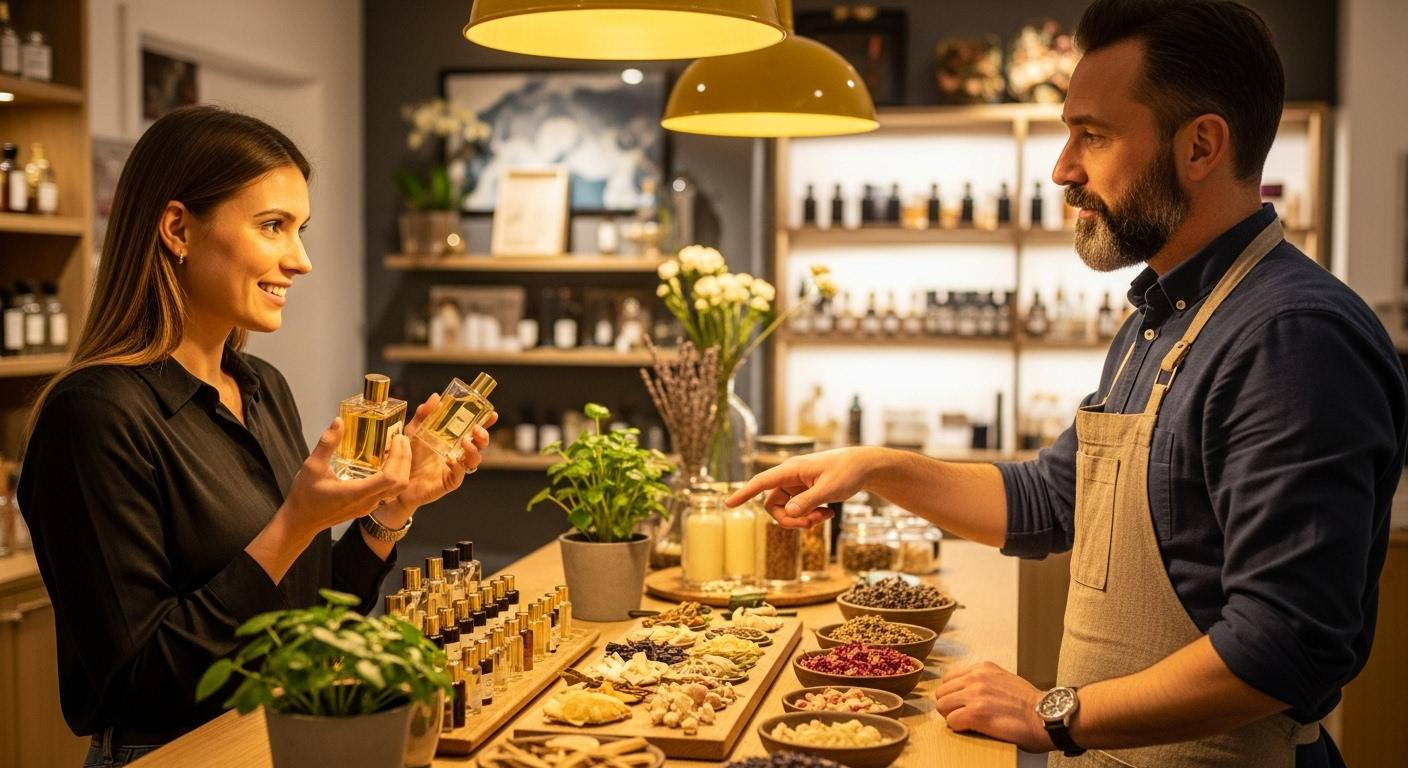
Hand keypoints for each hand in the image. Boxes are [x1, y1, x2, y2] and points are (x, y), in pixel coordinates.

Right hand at [281, 418, 411, 537]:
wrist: (300, 521)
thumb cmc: (305, 496)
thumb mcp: (312, 466)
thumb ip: (327, 444)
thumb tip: (338, 421)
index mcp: (357, 493)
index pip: (390, 478)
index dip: (399, 457)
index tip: (396, 439)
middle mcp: (368, 502)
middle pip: (400, 483)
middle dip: (405, 459)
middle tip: (401, 439)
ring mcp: (369, 507)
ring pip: (397, 490)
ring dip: (403, 469)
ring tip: (397, 448)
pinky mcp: (367, 508)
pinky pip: (389, 493)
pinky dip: (395, 476)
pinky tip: (386, 463)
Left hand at [392, 394, 497, 514]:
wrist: (398, 479)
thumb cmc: (408, 456)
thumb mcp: (414, 430)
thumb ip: (424, 414)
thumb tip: (436, 397)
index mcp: (453, 439)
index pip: (474, 429)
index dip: (485, 422)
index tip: (492, 414)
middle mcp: (458, 453)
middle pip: (480, 444)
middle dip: (483, 436)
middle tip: (476, 429)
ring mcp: (456, 467)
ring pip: (474, 460)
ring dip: (474, 450)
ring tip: (465, 443)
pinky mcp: (450, 481)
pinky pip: (460, 475)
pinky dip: (459, 467)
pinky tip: (452, 460)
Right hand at [723, 447, 874, 527]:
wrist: (864, 467)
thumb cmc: (848, 472)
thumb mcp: (829, 489)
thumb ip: (807, 502)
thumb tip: (786, 513)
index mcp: (791, 469)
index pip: (761, 482)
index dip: (744, 493)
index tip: (728, 504)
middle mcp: (789, 477)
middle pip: (773, 505)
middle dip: (789, 520)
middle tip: (812, 524)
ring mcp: (796, 485)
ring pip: (785, 510)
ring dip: (802, 519)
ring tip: (824, 516)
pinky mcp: (804, 492)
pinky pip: (797, 510)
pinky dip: (810, 516)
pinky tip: (828, 513)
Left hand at [934, 661, 1052, 752]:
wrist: (1047, 717)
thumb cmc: (1031, 705)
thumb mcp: (1004, 680)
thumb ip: (984, 682)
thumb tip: (967, 693)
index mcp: (983, 668)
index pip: (949, 679)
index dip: (954, 695)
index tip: (961, 704)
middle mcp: (976, 677)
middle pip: (942, 692)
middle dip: (949, 706)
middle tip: (962, 716)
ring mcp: (975, 694)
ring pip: (943, 706)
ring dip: (952, 717)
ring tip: (968, 723)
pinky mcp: (976, 713)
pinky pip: (952, 721)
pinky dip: (959, 728)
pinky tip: (974, 729)